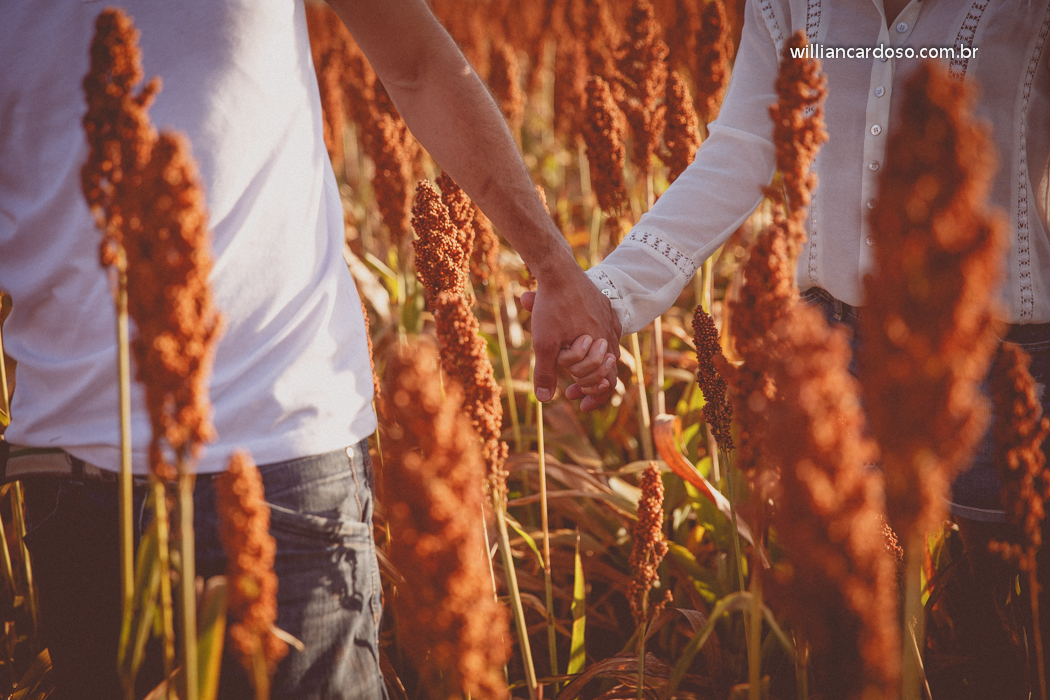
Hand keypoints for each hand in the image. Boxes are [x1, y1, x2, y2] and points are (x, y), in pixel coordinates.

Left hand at [520, 267, 619, 407]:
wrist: (558, 271)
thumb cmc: (552, 307)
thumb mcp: (544, 344)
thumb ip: (545, 373)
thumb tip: (544, 400)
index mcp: (601, 345)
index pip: (607, 382)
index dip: (593, 397)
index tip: (575, 401)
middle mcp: (611, 333)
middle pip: (608, 367)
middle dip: (589, 382)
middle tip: (571, 391)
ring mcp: (610, 318)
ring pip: (607, 348)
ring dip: (592, 362)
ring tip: (573, 367)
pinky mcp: (604, 306)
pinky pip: (606, 329)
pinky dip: (595, 341)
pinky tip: (582, 341)